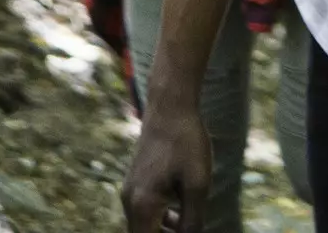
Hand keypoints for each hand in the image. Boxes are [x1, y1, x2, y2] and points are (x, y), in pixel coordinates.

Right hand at [121, 104, 211, 232]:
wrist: (170, 107)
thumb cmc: (186, 143)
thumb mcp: (197, 184)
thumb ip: (193, 221)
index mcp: (143, 206)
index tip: (187, 232)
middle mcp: (130, 201)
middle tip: (189, 229)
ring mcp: (129, 191)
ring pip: (143, 226)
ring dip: (163, 232)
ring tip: (188, 226)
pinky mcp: (134, 182)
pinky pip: (143, 211)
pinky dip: (159, 218)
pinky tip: (180, 211)